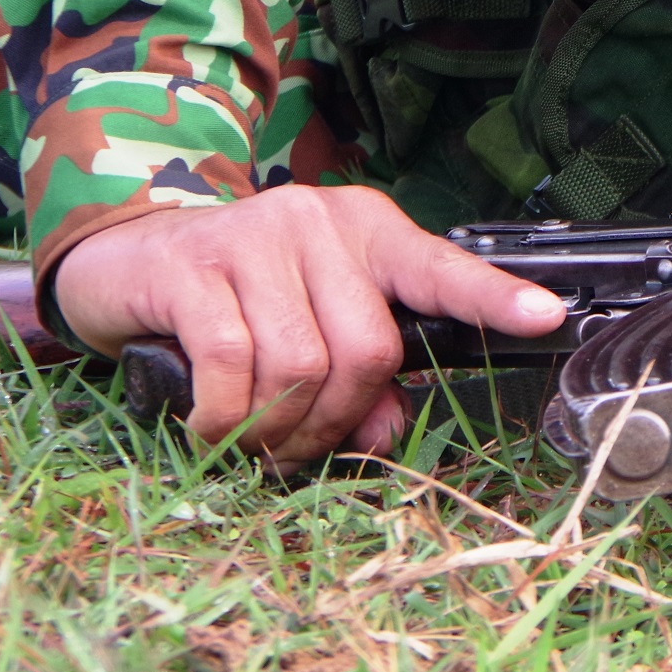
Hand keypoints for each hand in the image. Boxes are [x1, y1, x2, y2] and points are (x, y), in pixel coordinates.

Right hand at [49, 185, 564, 467]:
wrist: (125, 259)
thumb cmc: (237, 300)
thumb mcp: (307, 328)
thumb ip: (358, 381)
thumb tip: (385, 435)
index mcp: (366, 232)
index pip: (440, 267)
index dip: (492, 298)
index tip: (546, 318)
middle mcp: (318, 223)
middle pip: (368, 347)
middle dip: (337, 420)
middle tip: (298, 448)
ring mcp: (255, 237)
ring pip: (301, 363)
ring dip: (277, 429)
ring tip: (252, 441)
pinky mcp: (194, 266)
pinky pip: (231, 363)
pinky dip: (224, 417)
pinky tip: (210, 426)